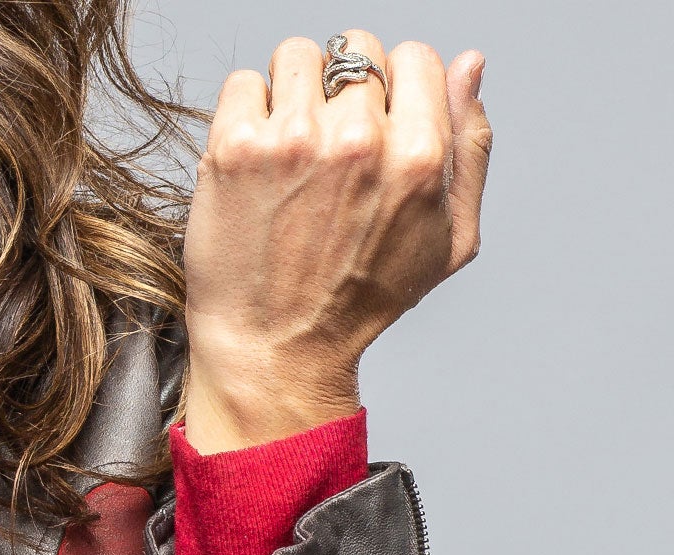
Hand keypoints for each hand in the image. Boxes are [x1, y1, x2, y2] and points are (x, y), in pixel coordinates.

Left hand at [181, 32, 492, 451]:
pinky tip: (255, 165)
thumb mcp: (449, 241)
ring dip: (292, 93)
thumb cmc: (360, 303)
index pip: (414, 57)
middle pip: (355, 50)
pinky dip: (245, 114)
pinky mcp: (236, 148)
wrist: (274, 351)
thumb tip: (469, 64)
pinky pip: (242, 84)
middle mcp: (357, 141)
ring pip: (296, 56)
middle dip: (343, 90)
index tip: (373, 131)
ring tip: (289, 154)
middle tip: (327, 149)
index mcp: (418, 156)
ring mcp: (293, 140)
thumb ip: (470, 147)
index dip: (395, 90)